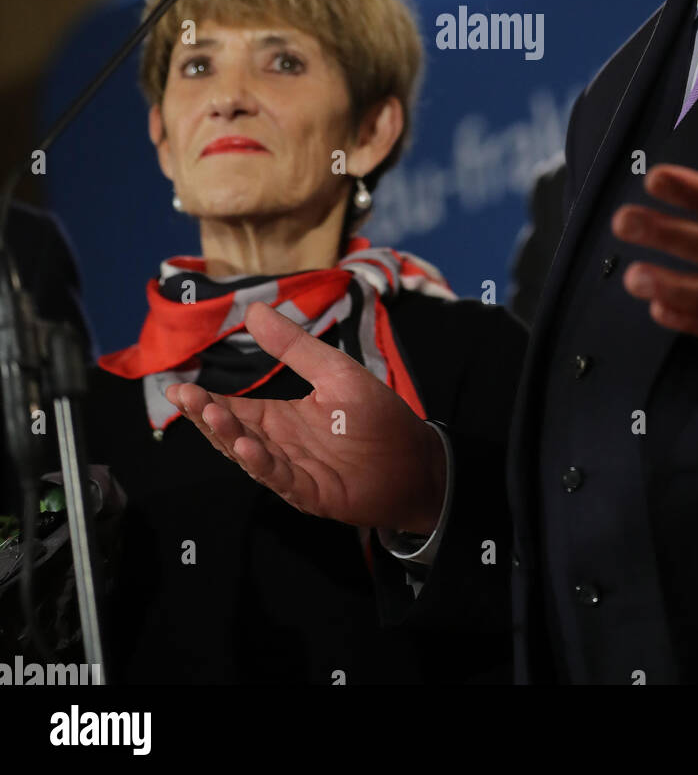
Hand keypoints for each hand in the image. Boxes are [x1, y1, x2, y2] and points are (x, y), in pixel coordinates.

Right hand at [165, 302, 446, 533]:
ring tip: (211, 414)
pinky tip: (245, 445)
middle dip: (206, 414)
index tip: (176, 387)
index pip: (234, 407)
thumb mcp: (334, 371)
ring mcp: (292, 471)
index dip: (204, 399)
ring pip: (249, 454)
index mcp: (281, 417)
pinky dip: (261, 463)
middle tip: (184, 395)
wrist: (417, 458)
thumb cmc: (377, 416)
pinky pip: (280, 478)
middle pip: (232, 430)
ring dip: (228, 436)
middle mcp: (279, 445)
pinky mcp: (311, 492)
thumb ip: (294, 346)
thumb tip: (254, 310)